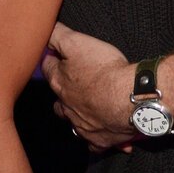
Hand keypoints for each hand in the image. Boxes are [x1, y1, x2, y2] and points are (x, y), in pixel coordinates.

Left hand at [42, 23, 135, 150]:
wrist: (129, 98)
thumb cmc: (104, 69)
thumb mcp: (78, 42)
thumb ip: (58, 35)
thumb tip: (44, 29)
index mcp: (60, 83)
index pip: (48, 68)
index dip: (52, 59)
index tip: (56, 55)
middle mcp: (67, 107)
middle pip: (58, 101)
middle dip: (62, 94)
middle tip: (71, 86)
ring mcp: (83, 125)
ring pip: (74, 123)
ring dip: (77, 117)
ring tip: (84, 111)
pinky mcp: (101, 139)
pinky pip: (96, 143)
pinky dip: (100, 138)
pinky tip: (106, 134)